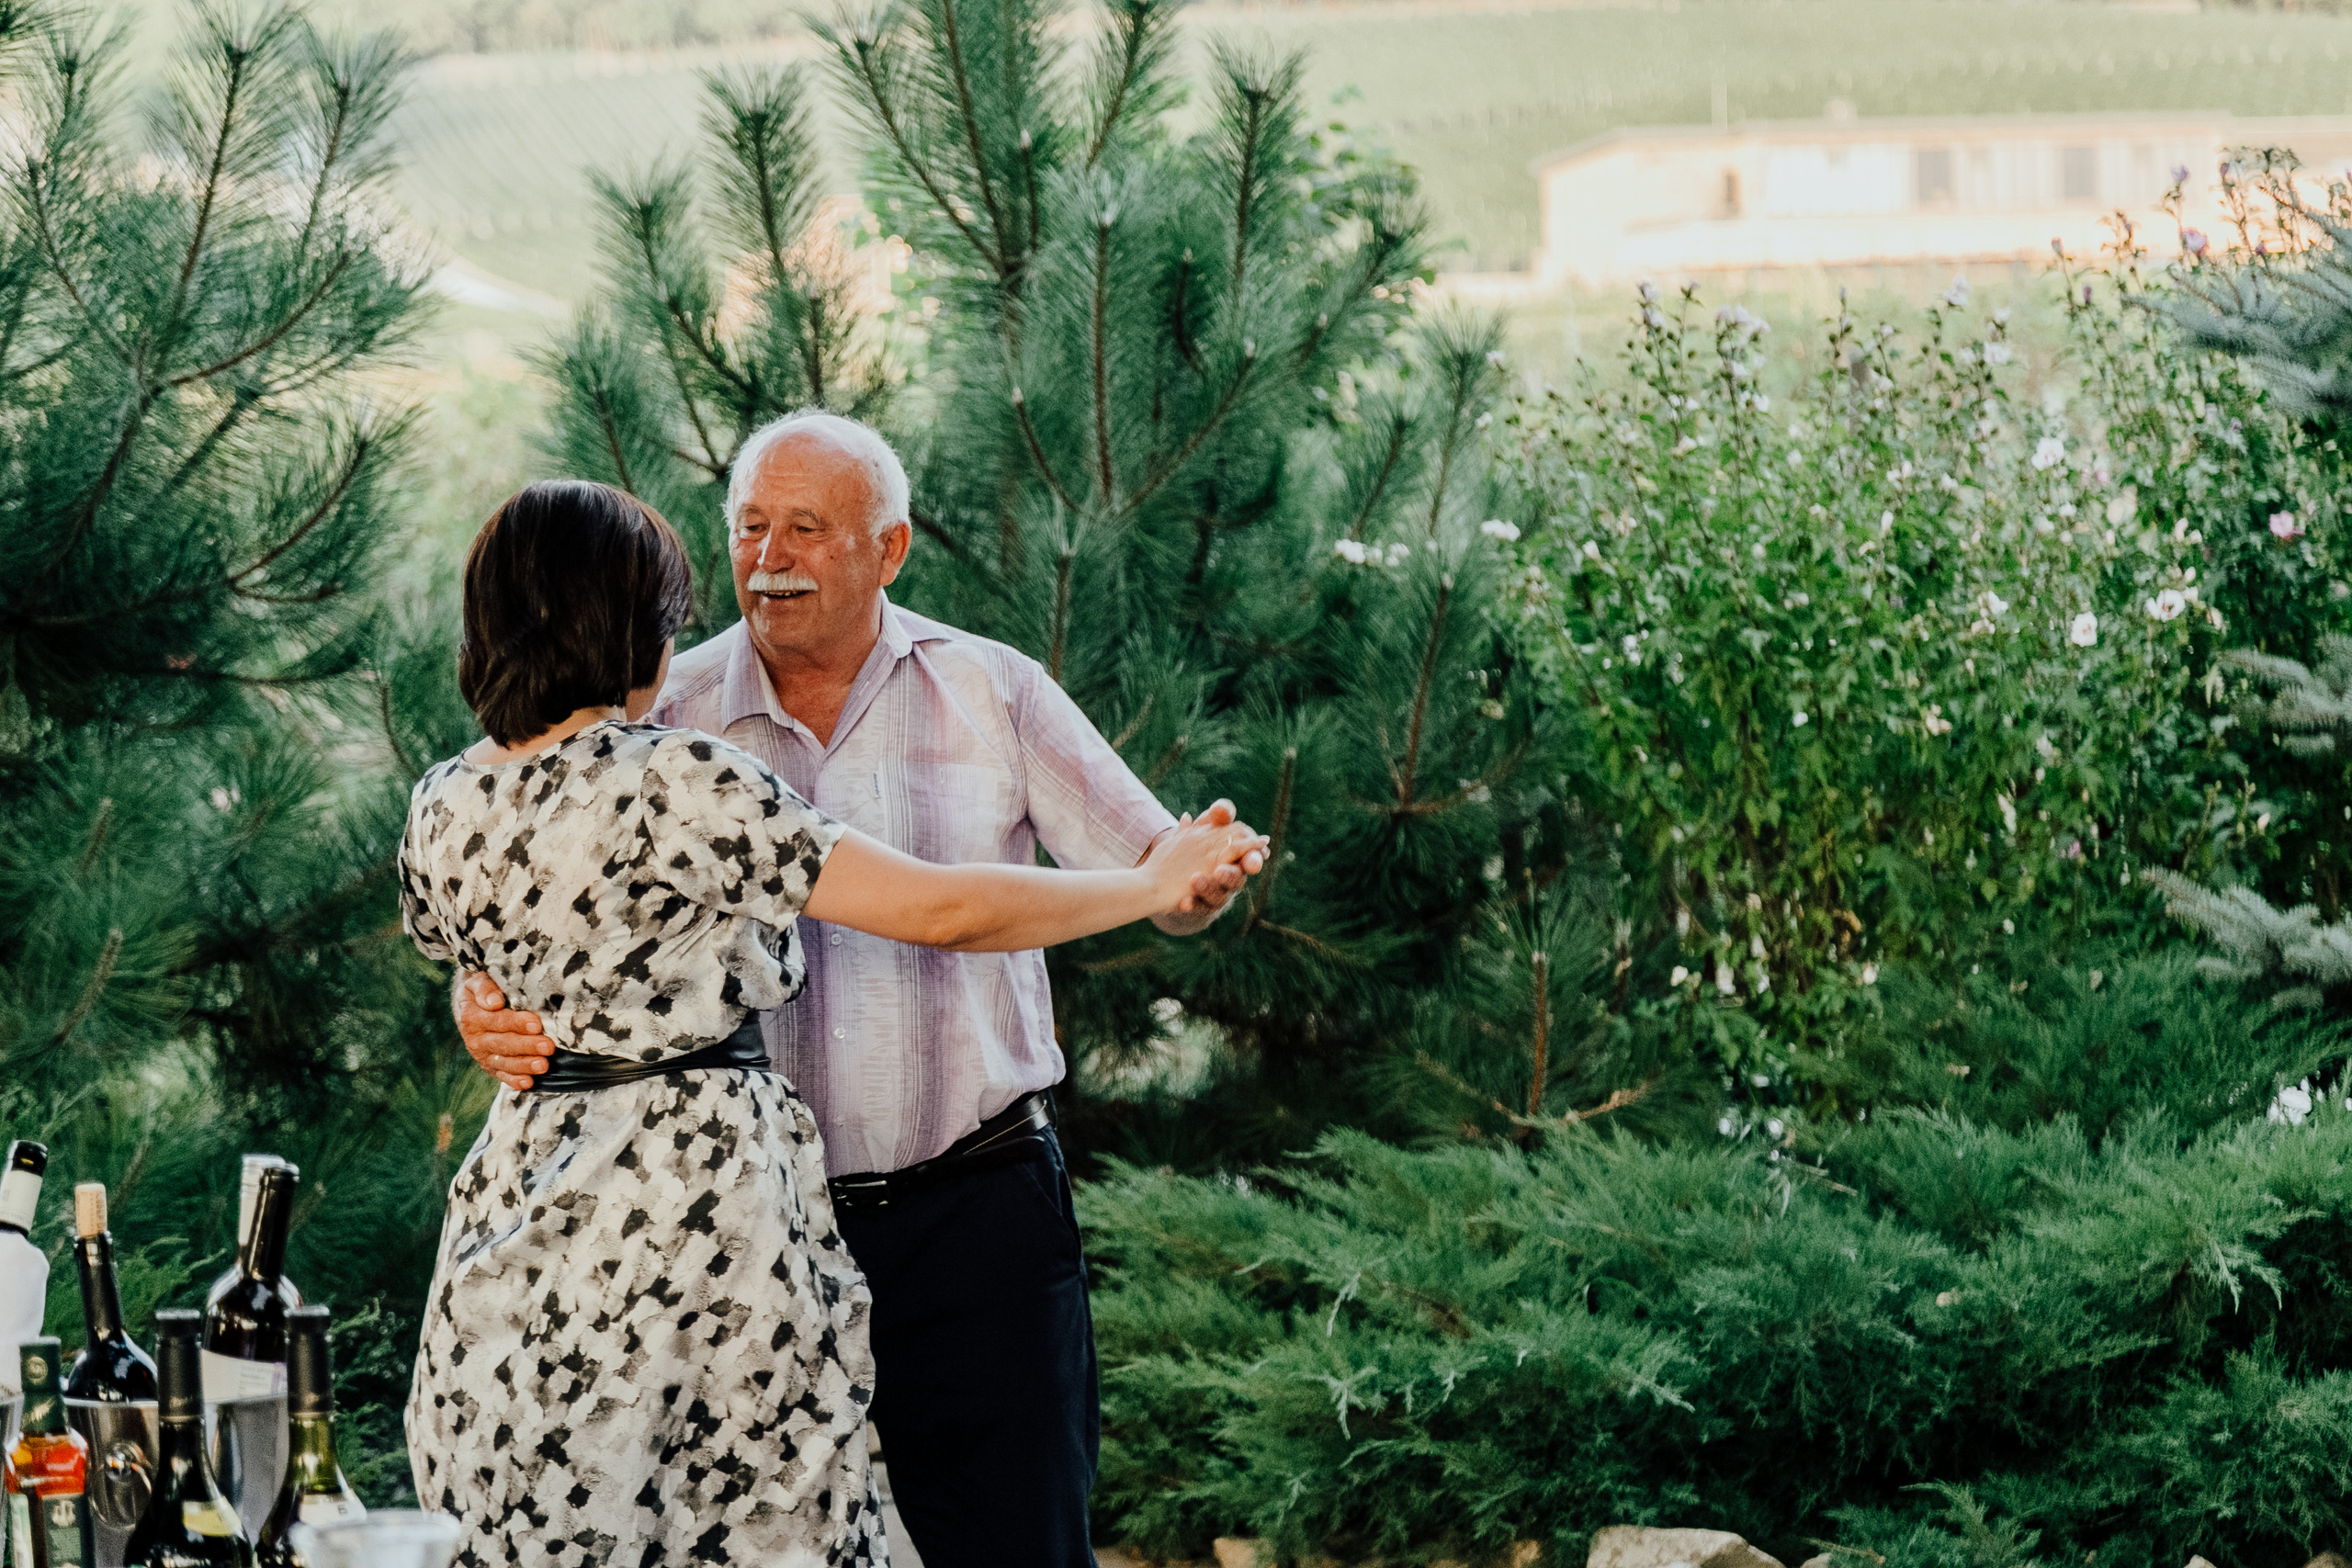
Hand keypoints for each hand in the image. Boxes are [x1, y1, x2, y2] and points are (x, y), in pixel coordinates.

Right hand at [455, 971, 550, 1092]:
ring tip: (544, 1065)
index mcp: (472, 1018)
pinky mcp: (490, 1065)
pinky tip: (528, 1083)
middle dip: (527, 1046)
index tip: (536, 1024)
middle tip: (549, 1047)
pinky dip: (514, 1081)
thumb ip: (484, 988)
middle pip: (504, 1044)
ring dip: (525, 1065)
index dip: (517, 1023)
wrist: (467, 1004)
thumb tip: (494, 1002)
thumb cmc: (479, 989)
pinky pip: (502, 1075)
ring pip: (504, 1063)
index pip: (498, 1021)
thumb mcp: (476, 981)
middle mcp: (476, 1040)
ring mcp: (482, 1055)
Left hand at [1141, 799, 1266, 916]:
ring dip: (1207, 887)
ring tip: (1195, 879)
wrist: (1178, 882)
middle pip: (1237, 881)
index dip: (1254, 857)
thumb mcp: (1205, 832)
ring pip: (1218, 897)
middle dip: (1230, 875)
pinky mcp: (1199, 909)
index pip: (1250, 859)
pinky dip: (1191, 904)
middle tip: (1220, 870)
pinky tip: (1183, 902)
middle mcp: (1229, 881)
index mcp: (1235, 861)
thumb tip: (1221, 809)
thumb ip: (1215, 819)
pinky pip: (1198, 909)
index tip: (1252, 857)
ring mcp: (1215, 897)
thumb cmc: (1200, 852)